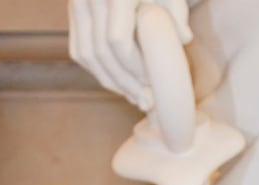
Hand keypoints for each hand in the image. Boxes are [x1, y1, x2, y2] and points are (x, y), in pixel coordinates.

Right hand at [68, 0, 192, 110]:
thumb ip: (177, 11)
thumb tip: (184, 39)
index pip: (117, 40)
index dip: (134, 67)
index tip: (151, 81)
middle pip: (101, 53)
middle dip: (124, 82)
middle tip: (144, 100)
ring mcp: (78, 4)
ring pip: (87, 56)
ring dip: (111, 81)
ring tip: (133, 96)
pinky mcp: (74, 12)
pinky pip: (80, 50)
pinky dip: (97, 70)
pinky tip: (118, 82)